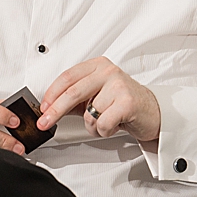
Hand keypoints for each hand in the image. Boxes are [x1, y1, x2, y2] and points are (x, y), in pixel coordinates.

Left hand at [38, 57, 160, 141]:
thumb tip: (49, 107)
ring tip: (105, 121)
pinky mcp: (127, 102)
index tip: (43, 108)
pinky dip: (104, 131)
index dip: (51, 94)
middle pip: (72, 93)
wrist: (153, 112)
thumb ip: (75, 99)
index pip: (67, 77)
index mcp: (98, 66)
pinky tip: (114, 125)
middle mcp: (108, 72)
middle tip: (44, 123)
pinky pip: (102, 123)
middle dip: (55, 111)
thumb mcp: (96, 96)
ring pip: (88, 113)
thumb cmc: (124, 103)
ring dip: (92, 126)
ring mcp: (118, 85)